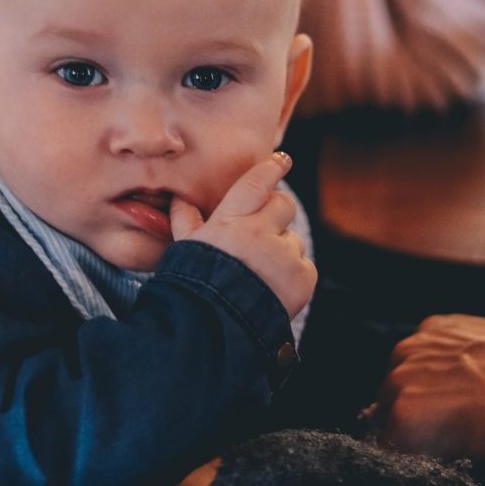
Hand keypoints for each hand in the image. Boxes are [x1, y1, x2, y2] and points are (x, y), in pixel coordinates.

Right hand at [170, 152, 316, 318]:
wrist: (214, 326)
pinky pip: (304, 265)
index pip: (257, 183)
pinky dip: (292, 273)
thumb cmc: (195, 283)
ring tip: (259, 271)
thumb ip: (185, 220)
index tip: (282, 160)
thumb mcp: (185, 248)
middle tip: (264, 228)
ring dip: (282, 249)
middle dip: (277, 211)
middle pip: (283, 205)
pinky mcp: (303, 277)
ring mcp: (285, 255)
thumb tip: (181, 199)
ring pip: (293, 239)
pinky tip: (271, 286)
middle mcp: (262, 233)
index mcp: (232, 221)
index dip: (271, 168)